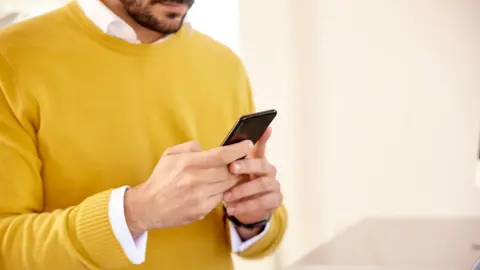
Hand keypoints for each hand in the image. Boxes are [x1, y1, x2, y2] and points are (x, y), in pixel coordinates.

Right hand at [124, 140, 253, 237]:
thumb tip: (208, 147)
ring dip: (232, 179)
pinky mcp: (201, 210)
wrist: (148, 206)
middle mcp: (195, 180)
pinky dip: (221, 192)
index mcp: (188, 163)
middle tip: (243, 161)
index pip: (221, 155)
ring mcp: (199, 197)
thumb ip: (191, 147)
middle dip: (239, 166)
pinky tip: (217, 188)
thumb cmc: (161, 178)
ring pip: (227, 186)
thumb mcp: (170, 155)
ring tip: (233, 174)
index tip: (248, 145)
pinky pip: (220, 198)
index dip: (238, 149)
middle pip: (229, 171)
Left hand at [223, 127, 282, 230]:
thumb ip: (225, 162)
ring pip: (263, 184)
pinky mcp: (275, 200)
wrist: (247, 211)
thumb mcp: (230, 175)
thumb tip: (205, 149)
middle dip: (246, 165)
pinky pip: (263, 202)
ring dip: (243, 190)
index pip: (261, 146)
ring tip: (227, 196)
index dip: (264, 137)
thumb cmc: (237, 187)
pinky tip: (232, 208)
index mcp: (257, 161)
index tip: (266, 128)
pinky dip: (246, 205)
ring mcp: (274, 185)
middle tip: (232, 168)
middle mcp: (268, 170)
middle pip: (262, 164)